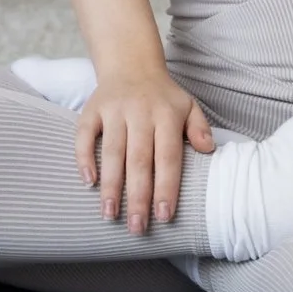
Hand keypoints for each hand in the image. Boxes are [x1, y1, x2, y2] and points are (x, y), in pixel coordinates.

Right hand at [75, 68, 215, 233]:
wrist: (130, 63)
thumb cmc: (162, 95)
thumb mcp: (188, 105)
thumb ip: (199, 128)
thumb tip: (208, 150)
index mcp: (166, 115)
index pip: (167, 156)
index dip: (166, 187)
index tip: (164, 216)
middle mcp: (139, 112)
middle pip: (138, 160)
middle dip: (137, 196)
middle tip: (137, 228)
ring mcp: (113, 110)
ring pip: (111, 151)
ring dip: (110, 185)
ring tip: (110, 215)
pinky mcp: (92, 108)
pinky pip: (84, 134)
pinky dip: (84, 157)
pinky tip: (88, 181)